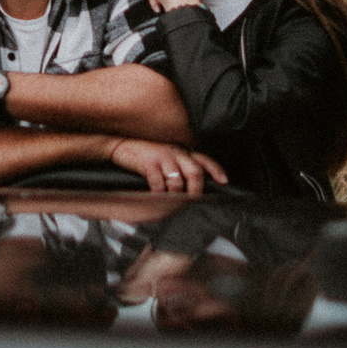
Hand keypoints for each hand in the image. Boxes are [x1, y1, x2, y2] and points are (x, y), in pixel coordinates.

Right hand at [107, 136, 226, 194]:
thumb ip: (181, 167)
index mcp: (182, 151)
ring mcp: (162, 157)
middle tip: (193, 201)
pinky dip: (158, 192)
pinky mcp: (148, 163)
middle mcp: (176, 152)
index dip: (216, 170)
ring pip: (177, 180)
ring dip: (175, 194)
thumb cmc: (147, 155)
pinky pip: (158, 182)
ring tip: (171, 201)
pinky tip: (156, 196)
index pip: (204, 160)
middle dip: (196, 190)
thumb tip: (192, 186)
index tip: (224, 182)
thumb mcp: (167, 157)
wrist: (122, 146)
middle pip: (195, 172)